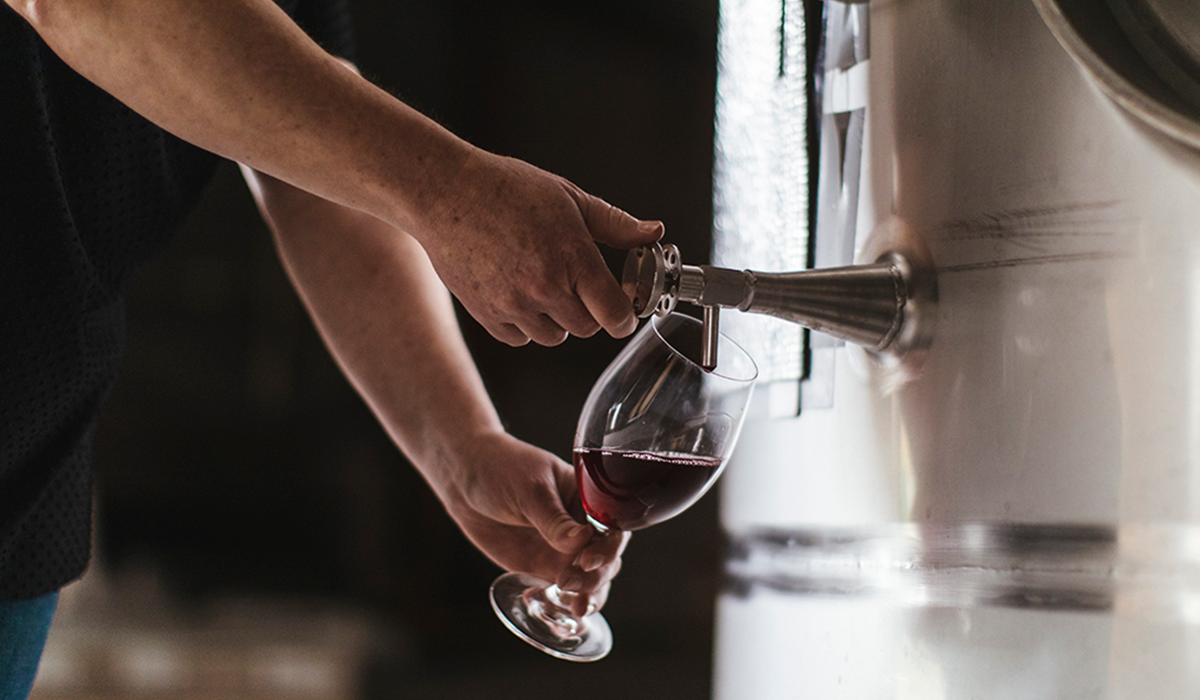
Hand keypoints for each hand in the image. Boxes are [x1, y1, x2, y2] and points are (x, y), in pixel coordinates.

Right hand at [414, 148, 663, 346]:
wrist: (445, 193)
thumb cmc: (507, 189)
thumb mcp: (569, 197)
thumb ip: (616, 224)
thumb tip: (653, 233)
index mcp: (572, 257)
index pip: (614, 313)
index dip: (624, 316)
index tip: (622, 309)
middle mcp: (544, 286)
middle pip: (586, 328)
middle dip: (589, 311)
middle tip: (578, 285)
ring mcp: (514, 304)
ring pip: (553, 336)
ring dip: (556, 319)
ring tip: (542, 283)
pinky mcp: (487, 314)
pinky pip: (520, 338)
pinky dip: (524, 325)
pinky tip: (518, 293)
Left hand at [429, 430, 628, 614]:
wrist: (465, 479)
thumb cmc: (502, 468)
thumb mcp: (530, 489)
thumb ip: (553, 518)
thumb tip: (581, 541)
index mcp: (589, 500)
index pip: (613, 529)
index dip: (607, 549)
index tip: (588, 561)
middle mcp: (583, 528)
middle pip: (606, 561)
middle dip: (595, 578)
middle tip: (569, 584)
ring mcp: (564, 550)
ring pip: (589, 582)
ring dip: (584, 597)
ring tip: (569, 607)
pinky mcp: (543, 567)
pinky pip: (560, 592)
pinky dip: (558, 605)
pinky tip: (542, 606)